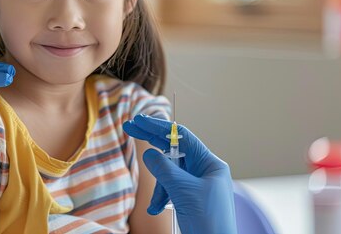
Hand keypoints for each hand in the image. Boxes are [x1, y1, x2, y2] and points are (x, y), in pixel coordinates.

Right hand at [123, 114, 235, 233]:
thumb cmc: (208, 221)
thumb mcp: (183, 190)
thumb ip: (164, 168)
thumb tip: (149, 153)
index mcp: (210, 164)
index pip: (182, 136)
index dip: (159, 126)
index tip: (140, 120)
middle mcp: (204, 171)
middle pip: (174, 151)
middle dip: (153, 146)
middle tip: (130, 128)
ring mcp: (197, 186)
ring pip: (169, 174)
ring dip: (159, 187)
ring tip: (157, 204)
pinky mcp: (189, 199)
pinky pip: (170, 190)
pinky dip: (161, 198)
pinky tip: (157, 209)